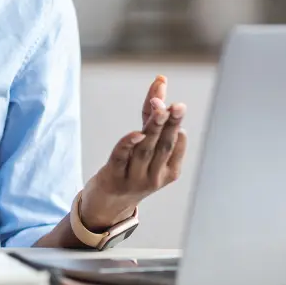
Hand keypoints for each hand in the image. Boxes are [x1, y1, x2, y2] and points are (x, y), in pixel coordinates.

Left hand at [79, 74, 186, 230]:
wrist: (108, 204)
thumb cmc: (131, 168)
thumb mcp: (145, 146)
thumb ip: (150, 115)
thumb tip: (160, 80)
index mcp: (170, 171)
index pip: (173, 142)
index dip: (173, 121)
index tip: (174, 102)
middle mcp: (155, 176)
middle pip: (164, 146)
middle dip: (171, 125)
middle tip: (177, 106)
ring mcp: (134, 178)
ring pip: (145, 150)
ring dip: (153, 128)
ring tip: (160, 108)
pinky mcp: (113, 177)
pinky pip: (122, 158)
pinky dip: (129, 145)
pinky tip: (136, 132)